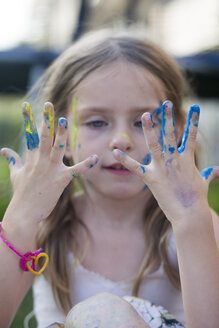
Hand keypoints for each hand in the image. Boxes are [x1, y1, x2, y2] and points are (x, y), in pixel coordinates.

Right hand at [1, 102, 97, 222]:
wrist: (24, 213)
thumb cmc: (22, 193)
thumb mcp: (16, 174)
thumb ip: (13, 160)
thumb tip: (4, 149)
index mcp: (31, 159)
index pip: (30, 135)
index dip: (28, 119)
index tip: (27, 105)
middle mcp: (40, 161)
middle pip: (43, 137)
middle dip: (46, 120)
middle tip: (49, 105)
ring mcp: (50, 170)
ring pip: (56, 148)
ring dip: (61, 134)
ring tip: (64, 120)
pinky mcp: (60, 180)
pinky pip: (75, 170)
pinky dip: (86, 164)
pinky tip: (96, 158)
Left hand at [112, 100, 218, 224]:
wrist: (189, 214)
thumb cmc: (196, 199)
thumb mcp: (203, 183)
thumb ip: (208, 173)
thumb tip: (217, 170)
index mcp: (187, 159)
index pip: (191, 135)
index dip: (193, 121)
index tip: (194, 107)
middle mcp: (174, 160)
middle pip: (171, 135)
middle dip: (168, 118)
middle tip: (165, 104)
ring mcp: (162, 168)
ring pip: (154, 144)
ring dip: (150, 129)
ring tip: (146, 115)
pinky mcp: (151, 178)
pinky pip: (135, 167)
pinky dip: (125, 160)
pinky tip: (115, 151)